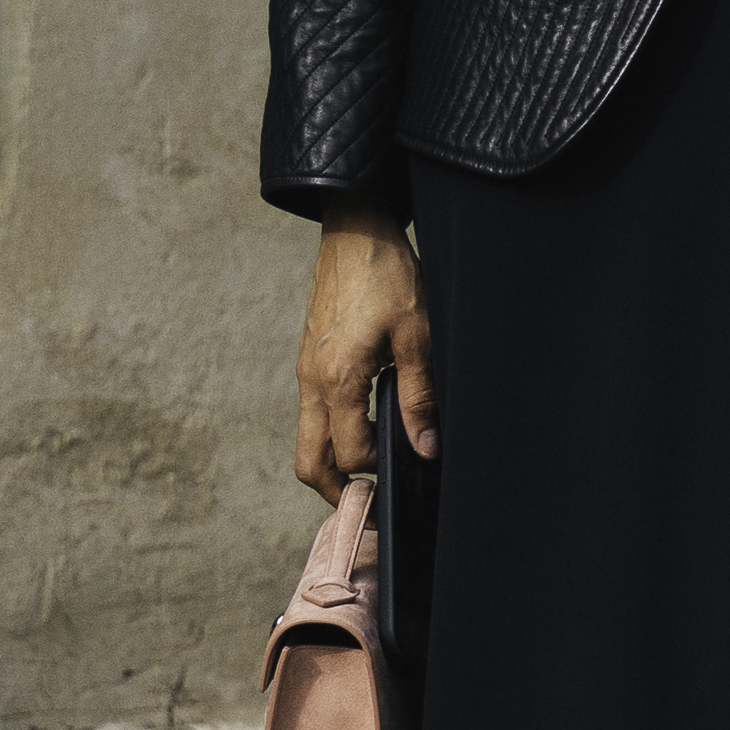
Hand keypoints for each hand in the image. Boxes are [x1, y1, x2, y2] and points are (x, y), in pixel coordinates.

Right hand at [294, 208, 437, 500]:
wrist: (355, 229)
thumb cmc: (388, 276)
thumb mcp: (417, 336)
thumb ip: (418, 396)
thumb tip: (424, 448)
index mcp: (338, 380)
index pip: (350, 456)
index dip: (378, 473)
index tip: (405, 473)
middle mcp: (312, 382)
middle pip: (308, 462)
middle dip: (335, 490)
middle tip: (371, 501)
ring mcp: (305, 371)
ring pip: (306, 439)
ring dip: (333, 461)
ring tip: (373, 466)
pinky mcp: (309, 358)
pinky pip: (311, 413)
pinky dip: (330, 432)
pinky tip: (366, 422)